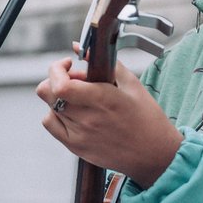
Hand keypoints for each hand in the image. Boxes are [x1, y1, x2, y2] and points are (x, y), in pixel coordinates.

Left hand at [37, 56, 181, 187]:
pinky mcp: (76, 147)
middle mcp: (87, 118)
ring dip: (59, 97)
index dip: (57, 69)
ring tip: (80, 99)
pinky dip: (55, 114)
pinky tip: (72, 113)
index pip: (59, 84)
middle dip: (56, 78)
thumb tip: (80, 48)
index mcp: (102, 99)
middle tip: (75, 80)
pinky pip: (51, 124)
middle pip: (47, 92)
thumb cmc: (148, 118)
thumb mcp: (133, 84)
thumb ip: (107, 63)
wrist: (154, 154)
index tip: (69, 64)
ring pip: (49, 106)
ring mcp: (79, 134)